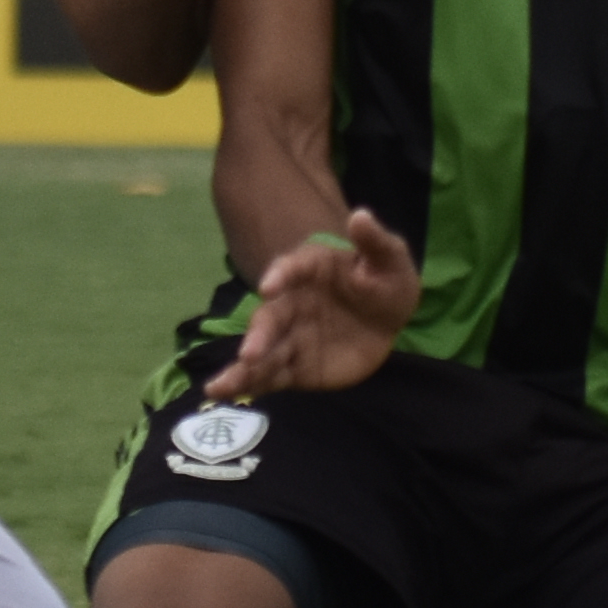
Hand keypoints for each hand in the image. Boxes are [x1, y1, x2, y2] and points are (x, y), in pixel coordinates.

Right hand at [211, 205, 417, 399]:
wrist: (385, 319)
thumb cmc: (384, 281)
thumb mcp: (389, 259)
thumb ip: (374, 242)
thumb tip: (360, 216)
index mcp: (311, 269)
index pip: (292, 268)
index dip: (281, 275)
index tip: (268, 287)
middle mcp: (291, 302)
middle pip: (270, 319)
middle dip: (259, 335)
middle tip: (249, 353)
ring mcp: (290, 336)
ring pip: (262, 352)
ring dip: (242, 368)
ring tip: (218, 386)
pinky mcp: (293, 365)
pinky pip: (269, 376)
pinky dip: (246, 384)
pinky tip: (220, 392)